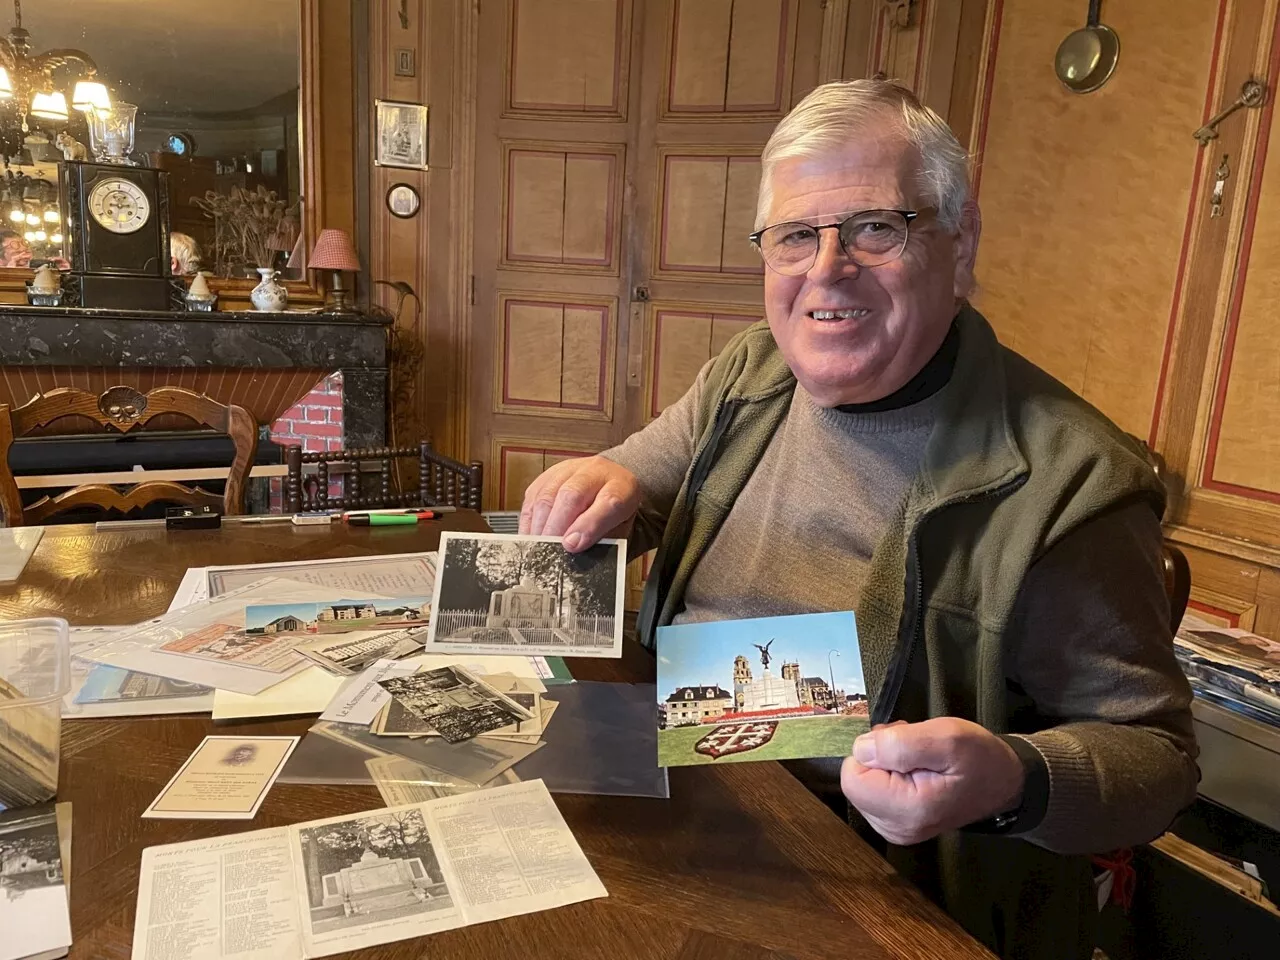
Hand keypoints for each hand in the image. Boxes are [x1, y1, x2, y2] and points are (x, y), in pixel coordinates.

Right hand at [519, 456, 639, 552]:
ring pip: (548, 494)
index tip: (572, 546)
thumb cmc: (614, 509)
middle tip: (550, 550)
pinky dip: (529, 518)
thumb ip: (603, 538)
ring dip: (540, 524)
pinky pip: (533, 495)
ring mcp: (571, 469)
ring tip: (538, 546)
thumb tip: (574, 549)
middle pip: (572, 494)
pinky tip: (531, 534)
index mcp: (622, 488)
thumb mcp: (620, 527)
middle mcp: (596, 471)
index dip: (589, 525)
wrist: (610, 480)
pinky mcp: (549, 474)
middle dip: (557, 526)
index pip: (609, 502)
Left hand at [839, 717, 1024, 845]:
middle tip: (916, 751)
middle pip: (856, 779)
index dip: (874, 751)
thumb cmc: (979, 759)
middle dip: (880, 756)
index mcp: (905, 811)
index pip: (852, 776)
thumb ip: (900, 744)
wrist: (1003, 782)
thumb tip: (861, 749)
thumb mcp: (947, 737)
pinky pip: (874, 790)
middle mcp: (894, 828)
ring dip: (885, 763)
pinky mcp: (895, 823)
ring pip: (863, 783)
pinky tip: (916, 771)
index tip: (905, 745)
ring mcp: (894, 829)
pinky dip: (889, 773)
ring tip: (920, 760)